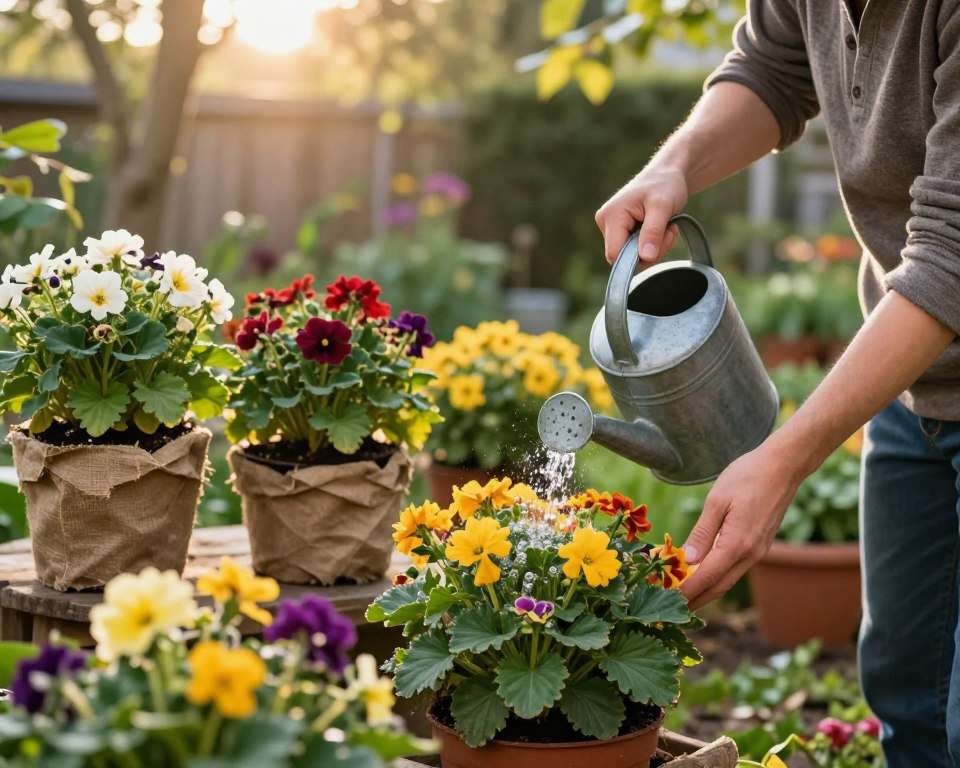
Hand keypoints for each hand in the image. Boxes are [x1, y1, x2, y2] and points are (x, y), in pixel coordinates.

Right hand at [594, 166, 687, 264]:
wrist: (667, 175)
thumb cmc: (665, 185)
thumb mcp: (662, 207)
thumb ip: (653, 232)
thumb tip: (646, 257)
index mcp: (611, 215)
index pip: (615, 254)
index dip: (637, 257)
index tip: (659, 244)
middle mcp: (605, 222)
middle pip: (624, 257)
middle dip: (650, 251)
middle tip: (668, 232)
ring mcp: (611, 227)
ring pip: (632, 255)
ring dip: (654, 247)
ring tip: (665, 227)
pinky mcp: (619, 230)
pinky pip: (634, 250)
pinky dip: (651, 244)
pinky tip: (660, 229)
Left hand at [679, 442, 801, 610]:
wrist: (783, 467)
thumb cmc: (747, 477)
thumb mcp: (716, 501)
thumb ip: (702, 533)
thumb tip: (687, 560)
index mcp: (737, 545)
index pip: (706, 578)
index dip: (686, 592)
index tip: (668, 602)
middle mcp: (750, 554)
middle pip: (719, 586)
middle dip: (696, 600)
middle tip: (673, 610)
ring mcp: (758, 551)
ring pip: (729, 579)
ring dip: (707, 590)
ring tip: (686, 597)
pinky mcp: (760, 545)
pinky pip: (736, 568)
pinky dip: (719, 577)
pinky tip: (705, 574)